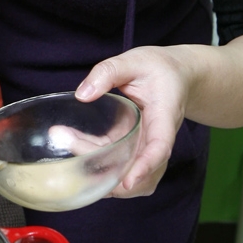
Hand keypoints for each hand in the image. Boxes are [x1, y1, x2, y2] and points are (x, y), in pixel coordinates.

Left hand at [75, 45, 188, 197]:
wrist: (176, 75)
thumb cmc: (158, 68)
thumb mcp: (134, 60)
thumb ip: (108, 72)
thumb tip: (82, 95)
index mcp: (164, 116)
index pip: (160, 147)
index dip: (145, 167)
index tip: (127, 182)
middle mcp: (159, 139)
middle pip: (139, 167)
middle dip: (107, 170)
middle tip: (69, 142)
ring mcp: (147, 147)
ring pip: (128, 174)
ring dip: (98, 168)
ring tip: (66, 139)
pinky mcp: (135, 149)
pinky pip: (119, 165)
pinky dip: (97, 163)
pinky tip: (73, 142)